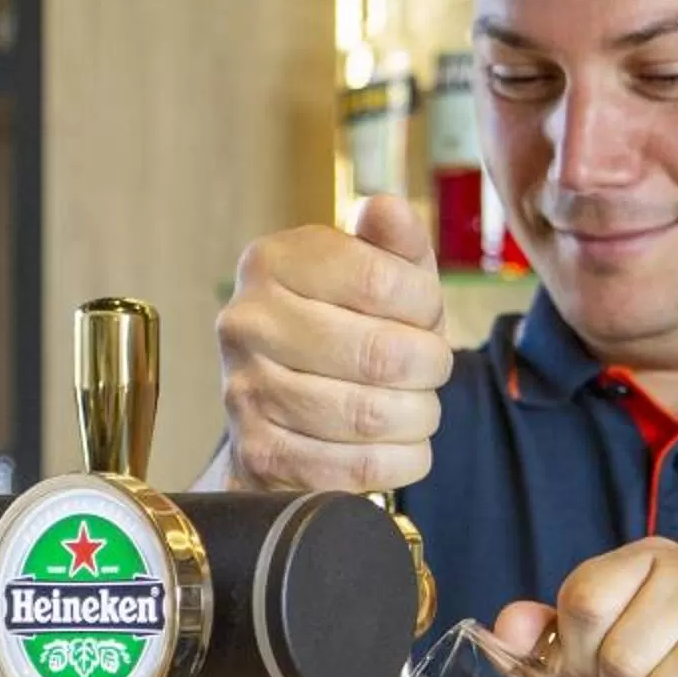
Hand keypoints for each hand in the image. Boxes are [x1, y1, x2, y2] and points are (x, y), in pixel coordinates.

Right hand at [215, 194, 452, 494]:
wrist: (283, 414)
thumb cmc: (345, 329)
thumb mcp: (377, 273)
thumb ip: (393, 241)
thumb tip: (389, 208)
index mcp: (273, 262)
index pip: (381, 281)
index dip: (428, 306)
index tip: (428, 317)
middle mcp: (246, 322)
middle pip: (381, 354)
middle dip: (430, 367)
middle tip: (432, 369)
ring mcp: (245, 392)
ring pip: (371, 415)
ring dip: (419, 416)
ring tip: (418, 406)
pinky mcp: (258, 455)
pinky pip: (355, 468)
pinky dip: (399, 461)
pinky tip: (400, 445)